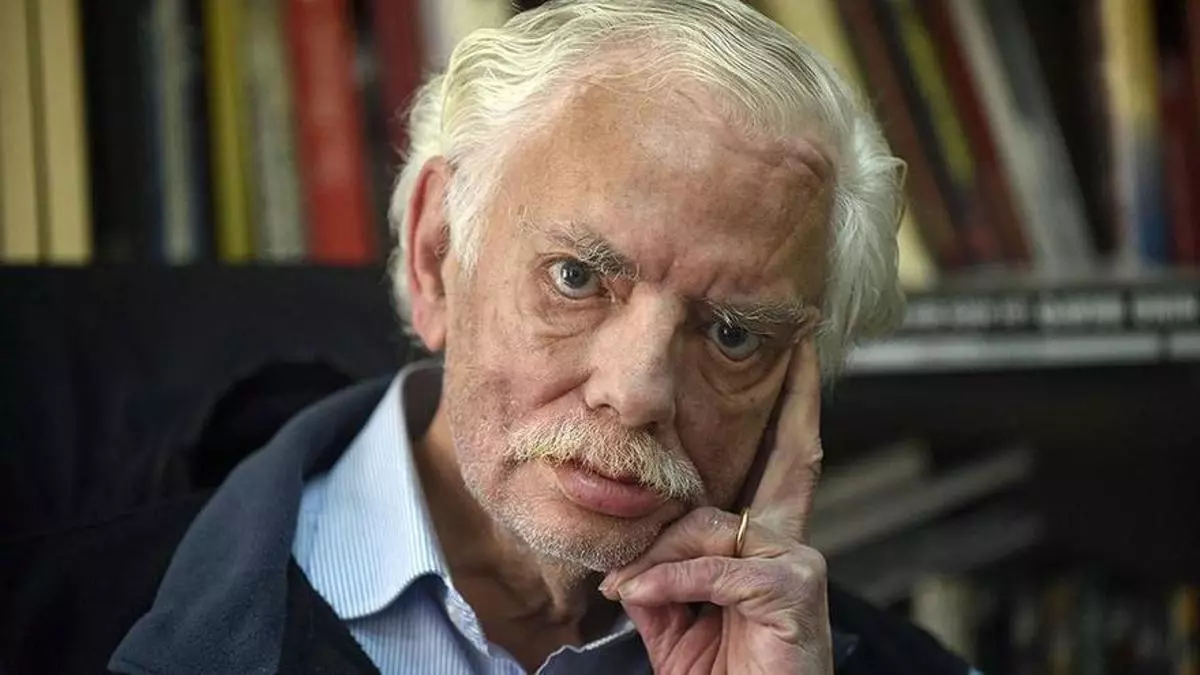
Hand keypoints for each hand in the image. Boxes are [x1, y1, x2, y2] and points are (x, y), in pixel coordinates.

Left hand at [599, 341, 830, 673]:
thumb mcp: (675, 620)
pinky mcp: (794, 593)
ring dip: (660, 562)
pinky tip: (647, 599)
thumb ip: (661, 576)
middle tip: (776, 386)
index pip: (784, 466)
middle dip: (781, 420)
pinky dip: (673, 583)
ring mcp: (798, 568)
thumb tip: (635, 557)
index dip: (794, 412)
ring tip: (629, 595)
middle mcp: (791, 549)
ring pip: (710, 529)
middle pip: (768, 473)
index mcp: (766, 549)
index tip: (799, 359)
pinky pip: (715, 569)